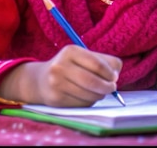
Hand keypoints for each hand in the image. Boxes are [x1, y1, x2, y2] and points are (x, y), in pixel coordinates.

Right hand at [0, 45, 121, 106]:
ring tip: (98, 92)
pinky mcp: (55, 99)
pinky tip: (85, 96)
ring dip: (99, 95)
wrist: (41, 80)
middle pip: (93, 81)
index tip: (114, 77)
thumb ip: (104, 62)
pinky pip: (81, 104)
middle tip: (111, 88)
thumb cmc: (71, 67)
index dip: (110, 73)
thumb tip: (115, 76)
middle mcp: (60, 66)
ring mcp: (56, 83)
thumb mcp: (83, 57)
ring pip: (89, 95)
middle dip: (107, 87)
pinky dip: (89, 102)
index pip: (97, 64)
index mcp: (70, 51)